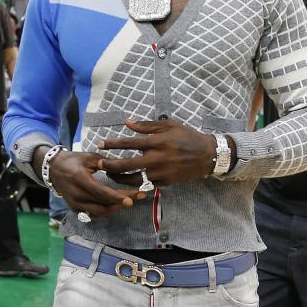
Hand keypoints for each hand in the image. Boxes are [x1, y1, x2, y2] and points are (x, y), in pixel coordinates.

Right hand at [44, 150, 143, 217]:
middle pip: (103, 204)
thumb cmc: (74, 160)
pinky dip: (106, 210)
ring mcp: (75, 203)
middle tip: (139, 196)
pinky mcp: (75, 208)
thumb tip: (125, 166)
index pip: (101, 192)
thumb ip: (106, 162)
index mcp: (79, 179)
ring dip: (116, 208)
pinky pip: (94, 214)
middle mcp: (77, 194)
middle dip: (122, 202)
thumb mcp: (89, 157)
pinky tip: (116, 204)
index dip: (117, 197)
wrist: (54, 169)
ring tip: (130, 200)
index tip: (132, 199)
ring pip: (100, 212)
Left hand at [97, 119, 220, 185]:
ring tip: (109, 174)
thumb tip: (128, 122)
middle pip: (127, 164)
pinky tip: (125, 180)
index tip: (100, 144)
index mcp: (158, 142)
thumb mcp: (169, 125)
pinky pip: (145, 184)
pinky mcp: (165, 182)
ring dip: (119, 178)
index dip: (113, 144)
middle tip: (99, 164)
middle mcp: (158, 158)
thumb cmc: (187, 137)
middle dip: (110, 165)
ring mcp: (161, 172)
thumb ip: (147, 125)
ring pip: (133, 179)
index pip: (130, 143)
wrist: (206, 156)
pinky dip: (134, 183)